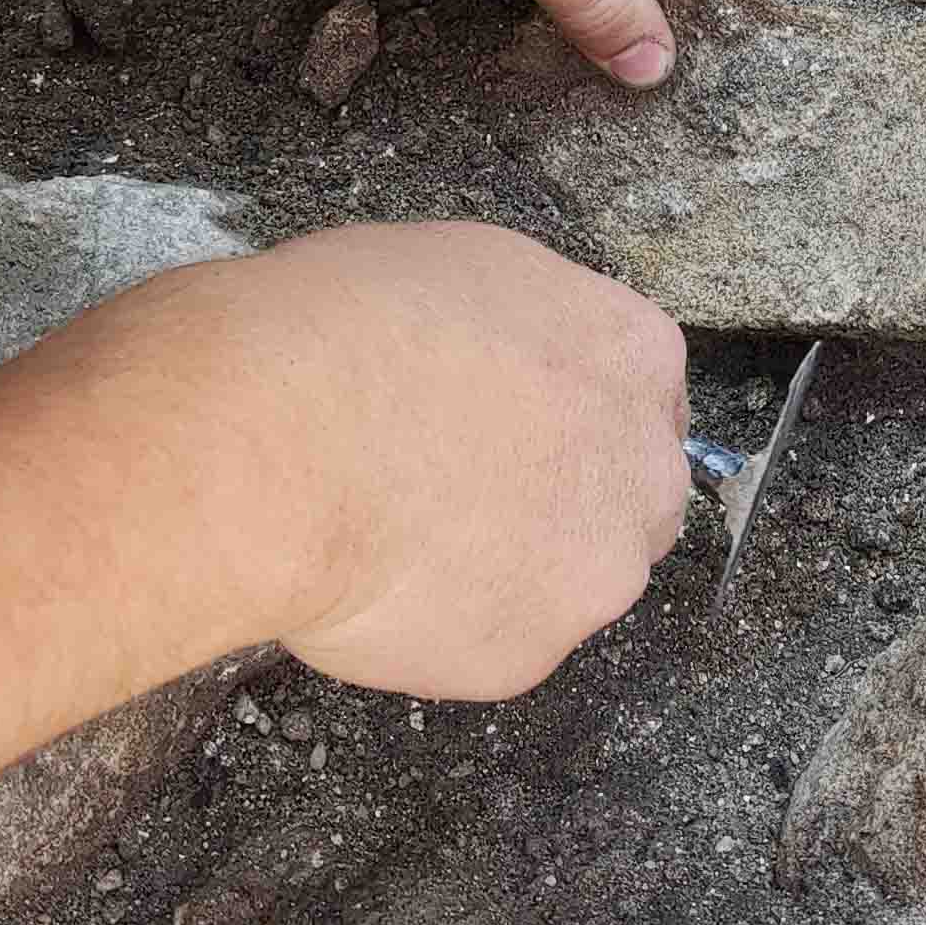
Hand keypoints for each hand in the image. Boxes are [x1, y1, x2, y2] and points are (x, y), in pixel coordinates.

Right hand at [50, 223, 691, 700]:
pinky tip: (374, 583)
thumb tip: (502, 361)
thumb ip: (521, 329)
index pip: (641, 396)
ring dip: (505, 570)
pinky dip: (440, 624)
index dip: (570, 415)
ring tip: (398, 540)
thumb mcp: (457, 269)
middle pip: (627, 499)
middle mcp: (642, 470)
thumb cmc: (346, 332)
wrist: (283, 441)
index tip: (517, 431)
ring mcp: (594, 573)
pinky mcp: (529, 655)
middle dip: (561, 503)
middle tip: (461, 494)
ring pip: (566, 583)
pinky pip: (490, 644)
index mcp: (631, 352)